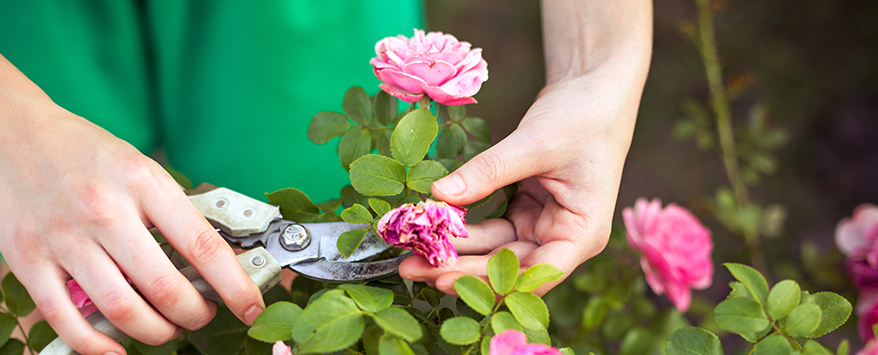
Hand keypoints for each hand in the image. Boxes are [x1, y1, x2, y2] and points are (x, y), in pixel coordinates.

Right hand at [0, 56, 263, 353]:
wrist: (14, 133)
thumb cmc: (86, 153)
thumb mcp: (141, 168)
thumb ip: (172, 211)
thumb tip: (213, 260)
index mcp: (143, 182)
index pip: (202, 246)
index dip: (235, 286)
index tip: (251, 306)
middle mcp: (105, 211)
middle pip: (165, 288)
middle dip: (195, 314)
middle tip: (201, 314)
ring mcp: (64, 238)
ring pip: (122, 310)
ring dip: (156, 332)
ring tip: (166, 327)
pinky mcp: (29, 259)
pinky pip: (67, 320)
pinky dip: (98, 346)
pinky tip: (117, 346)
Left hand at [398, 66, 642, 295]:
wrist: (593, 88)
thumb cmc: (582, 115)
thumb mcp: (534, 143)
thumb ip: (488, 172)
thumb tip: (439, 195)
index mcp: (583, 233)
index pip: (535, 272)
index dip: (489, 280)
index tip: (443, 278)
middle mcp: (563, 238)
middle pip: (508, 266)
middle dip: (460, 268)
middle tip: (411, 268)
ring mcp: (543, 226)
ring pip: (494, 250)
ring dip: (456, 252)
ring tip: (410, 255)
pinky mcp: (526, 211)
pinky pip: (490, 229)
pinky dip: (462, 230)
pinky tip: (430, 230)